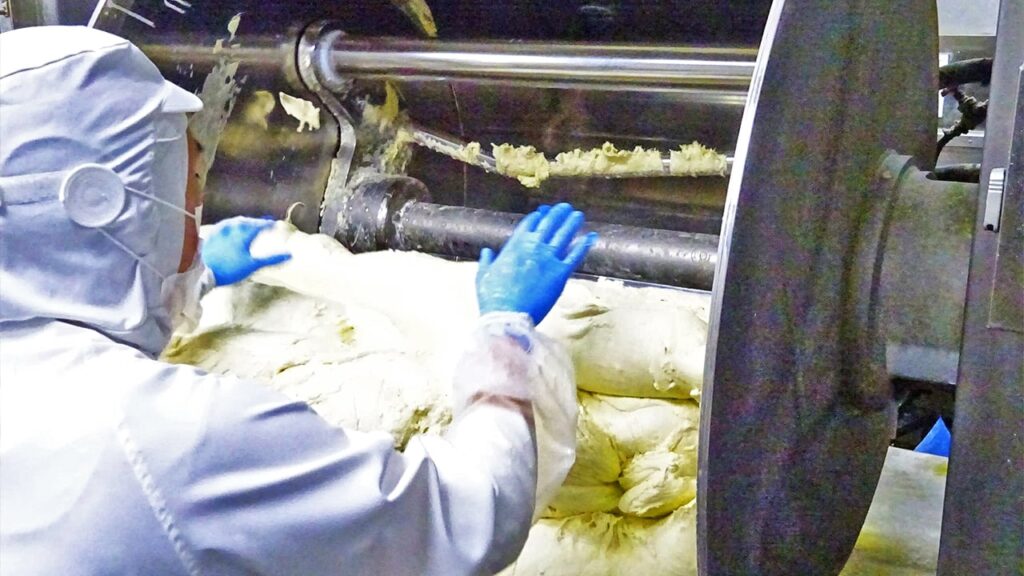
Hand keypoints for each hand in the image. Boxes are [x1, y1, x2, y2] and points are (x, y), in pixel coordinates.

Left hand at [201, 217, 290, 285]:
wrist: (202, 271)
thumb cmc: (230, 269)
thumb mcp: (253, 266)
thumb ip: (271, 259)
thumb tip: (290, 254)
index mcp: (244, 234)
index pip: (259, 225)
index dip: (267, 224)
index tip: (274, 224)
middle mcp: (232, 229)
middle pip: (246, 222)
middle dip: (256, 222)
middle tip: (263, 224)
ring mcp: (219, 231)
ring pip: (234, 222)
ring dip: (243, 222)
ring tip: (248, 223)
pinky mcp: (210, 236)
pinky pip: (223, 226)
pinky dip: (230, 226)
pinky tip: (229, 229)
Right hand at [477, 203, 596, 324]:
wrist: (507, 316)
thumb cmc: (493, 297)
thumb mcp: (483, 275)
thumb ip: (487, 261)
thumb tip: (487, 252)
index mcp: (515, 245)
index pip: (530, 224)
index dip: (539, 216)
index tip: (544, 212)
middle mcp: (533, 247)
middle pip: (549, 224)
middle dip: (558, 214)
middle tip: (565, 208)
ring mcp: (548, 259)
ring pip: (564, 235)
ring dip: (572, 223)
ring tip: (578, 215)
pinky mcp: (560, 274)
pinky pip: (575, 255)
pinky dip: (584, 245)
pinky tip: (590, 237)